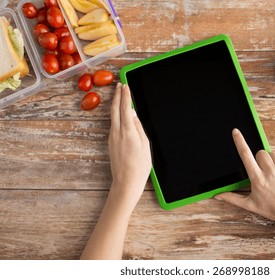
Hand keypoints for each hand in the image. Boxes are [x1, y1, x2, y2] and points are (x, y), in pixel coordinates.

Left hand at [108, 83, 151, 199]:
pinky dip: (116, 115)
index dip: (125, 96)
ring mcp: (112, 138)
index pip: (125, 108)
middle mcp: (117, 133)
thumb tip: (133, 115)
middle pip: (115, 109)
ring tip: (120, 96)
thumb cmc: (139, 167)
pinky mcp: (111, 142)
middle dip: (117, 96)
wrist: (126, 182)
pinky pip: (114, 124)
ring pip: (113, 116)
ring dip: (116, 104)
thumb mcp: (145, 145)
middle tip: (119, 85)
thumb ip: (139, 128)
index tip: (125, 86)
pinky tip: (121, 114)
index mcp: (128, 132)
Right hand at [215, 128, 274, 231]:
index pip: (245, 155)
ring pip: (273, 155)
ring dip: (272, 162)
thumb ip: (232, 198)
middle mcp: (270, 172)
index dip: (239, 142)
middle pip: (260, 153)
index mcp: (258, 179)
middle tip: (263, 172)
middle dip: (260, 159)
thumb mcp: (250, 204)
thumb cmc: (273, 209)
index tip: (236, 132)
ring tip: (274, 177)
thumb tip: (217, 195)